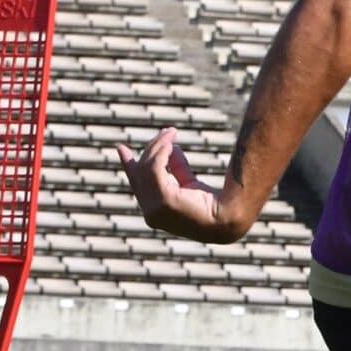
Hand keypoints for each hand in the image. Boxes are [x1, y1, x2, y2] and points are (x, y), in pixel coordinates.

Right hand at [116, 128, 245, 243]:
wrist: (228, 218)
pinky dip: (161, 152)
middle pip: (141, 173)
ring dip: (159, 146)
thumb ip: (177, 168)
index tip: (121, 149)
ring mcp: (155, 210)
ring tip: (172, 132)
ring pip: (147, 168)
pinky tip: (171, 142)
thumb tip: (172, 147)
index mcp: (154, 211)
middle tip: (168, 132)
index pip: (137, 184)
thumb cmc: (214, 204)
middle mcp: (150, 213)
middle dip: (152, 149)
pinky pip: (155, 169)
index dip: (129, 165)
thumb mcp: (190, 183)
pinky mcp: (164, 201)